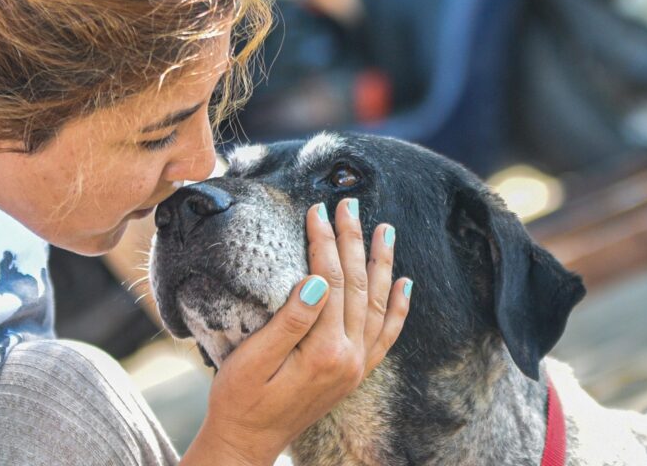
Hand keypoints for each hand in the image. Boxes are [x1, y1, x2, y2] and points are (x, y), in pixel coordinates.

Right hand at [181, 198, 411, 465]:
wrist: (247, 441)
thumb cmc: (240, 399)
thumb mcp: (253, 360)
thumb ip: (289, 321)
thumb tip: (317, 280)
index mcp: (323, 351)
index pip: (330, 280)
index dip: (323, 242)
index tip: (317, 210)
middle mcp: (349, 358)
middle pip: (357, 286)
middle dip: (353, 241)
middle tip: (349, 205)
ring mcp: (357, 366)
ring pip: (378, 304)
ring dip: (383, 264)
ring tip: (386, 229)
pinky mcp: (355, 372)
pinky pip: (386, 335)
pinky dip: (399, 308)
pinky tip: (405, 284)